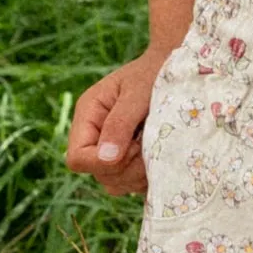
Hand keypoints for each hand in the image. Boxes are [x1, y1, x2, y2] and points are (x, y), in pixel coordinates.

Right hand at [68, 48, 167, 197]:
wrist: (176, 69)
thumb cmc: (155, 73)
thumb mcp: (137, 92)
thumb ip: (120, 123)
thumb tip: (107, 158)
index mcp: (88, 115)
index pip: (77, 158)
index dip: (100, 162)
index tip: (132, 147)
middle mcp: (96, 136)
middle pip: (98, 174)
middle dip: (127, 167)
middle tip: (149, 144)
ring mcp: (112, 149)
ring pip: (115, 183)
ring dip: (138, 173)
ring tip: (156, 147)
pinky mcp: (129, 159)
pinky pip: (132, 183)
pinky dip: (147, 175)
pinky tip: (160, 154)